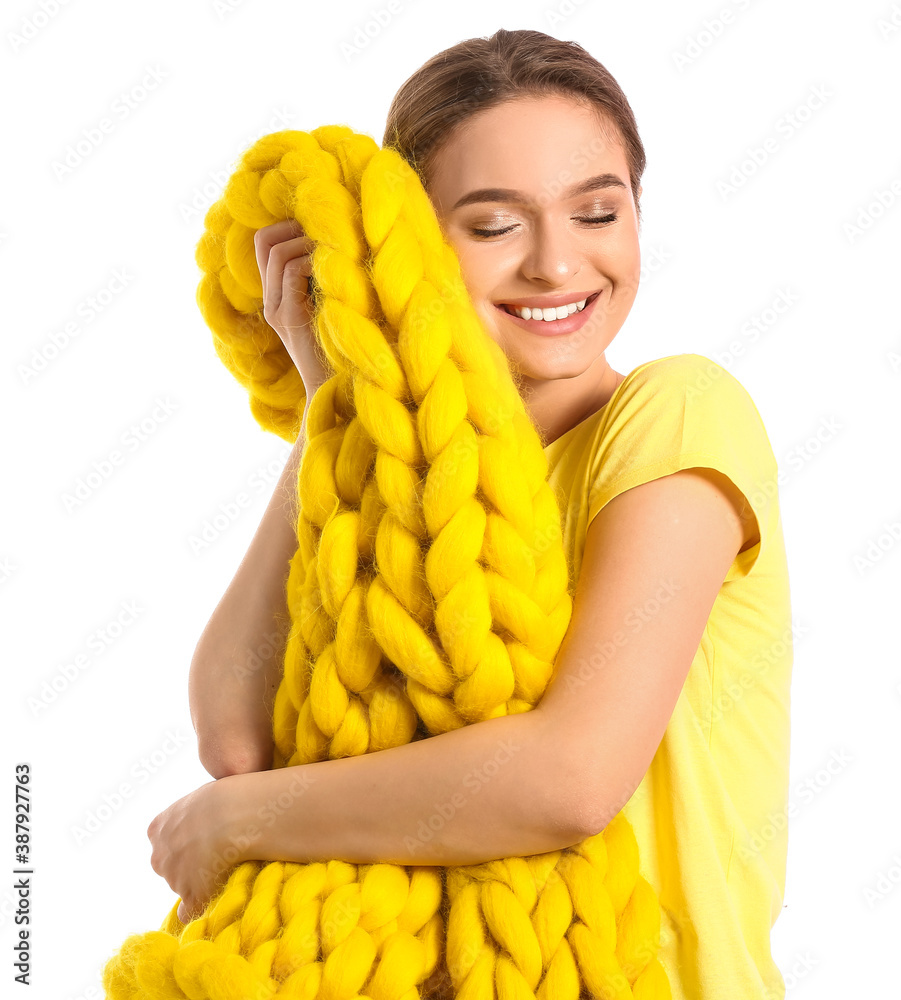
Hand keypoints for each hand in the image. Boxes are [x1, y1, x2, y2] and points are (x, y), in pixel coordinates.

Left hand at [147, 776, 250, 922]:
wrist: (233, 816)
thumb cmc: (223, 799)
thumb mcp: (199, 799)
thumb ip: (189, 815)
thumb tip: (196, 825)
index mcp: (157, 828)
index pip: (164, 843)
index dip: (183, 842)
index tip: (201, 839)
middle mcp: (159, 856)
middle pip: (169, 866)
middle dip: (186, 864)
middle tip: (214, 853)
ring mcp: (173, 878)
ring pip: (183, 885)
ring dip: (198, 881)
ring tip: (226, 865)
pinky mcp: (191, 895)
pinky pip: (192, 909)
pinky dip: (200, 906)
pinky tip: (213, 899)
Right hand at [253, 219, 330, 397]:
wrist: (341, 391)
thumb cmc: (351, 346)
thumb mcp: (334, 304)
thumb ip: (327, 278)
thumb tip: (339, 237)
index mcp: (277, 297)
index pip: (263, 242)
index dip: (287, 225)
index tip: (319, 230)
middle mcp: (271, 303)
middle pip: (264, 239)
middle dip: (296, 226)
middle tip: (328, 236)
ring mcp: (278, 311)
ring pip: (279, 253)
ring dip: (311, 244)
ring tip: (338, 255)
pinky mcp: (291, 319)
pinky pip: (292, 272)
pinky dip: (316, 262)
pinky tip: (338, 273)